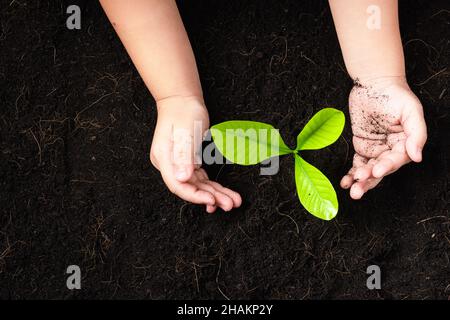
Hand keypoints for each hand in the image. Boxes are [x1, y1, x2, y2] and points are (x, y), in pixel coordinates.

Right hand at [150, 95, 241, 211]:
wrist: (181, 99)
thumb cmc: (183, 111)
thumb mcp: (185, 132)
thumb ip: (184, 156)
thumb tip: (182, 179)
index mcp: (164, 159)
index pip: (178, 185)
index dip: (195, 196)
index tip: (212, 200)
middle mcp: (169, 165)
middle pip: (190, 188)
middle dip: (211, 197)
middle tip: (230, 204)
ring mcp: (177, 165)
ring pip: (197, 185)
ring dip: (215, 194)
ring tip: (232, 201)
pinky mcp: (187, 163)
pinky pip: (200, 179)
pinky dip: (212, 187)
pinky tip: (222, 194)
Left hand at [341, 78, 426, 198]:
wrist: (374, 82)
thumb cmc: (396, 94)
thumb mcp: (411, 111)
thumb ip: (416, 134)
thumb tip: (417, 157)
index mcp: (406, 143)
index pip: (397, 159)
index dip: (387, 166)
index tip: (375, 171)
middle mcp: (391, 149)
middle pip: (382, 169)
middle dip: (370, 180)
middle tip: (359, 189)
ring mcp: (376, 149)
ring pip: (369, 170)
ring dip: (361, 181)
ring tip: (352, 189)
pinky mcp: (362, 146)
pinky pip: (357, 163)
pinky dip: (352, 174)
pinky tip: (346, 182)